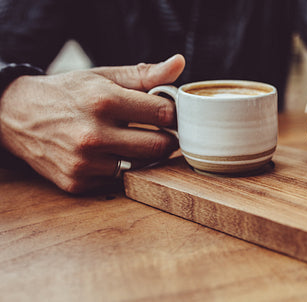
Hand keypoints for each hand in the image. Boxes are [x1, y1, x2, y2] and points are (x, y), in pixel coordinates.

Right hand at [0, 54, 184, 192]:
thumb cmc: (68, 93)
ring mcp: (84, 162)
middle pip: (160, 146)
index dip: (173, 114)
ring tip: (132, 140)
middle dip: (167, 139)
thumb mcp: (103, 77)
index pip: (164, 113)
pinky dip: (120, 168)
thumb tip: (180, 63)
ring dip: (144, 155)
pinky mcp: (76, 182)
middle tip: (160, 131)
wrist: (16, 115)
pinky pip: (118, 180)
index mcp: (104, 100)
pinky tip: (109, 154)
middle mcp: (93, 133)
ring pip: (142, 166)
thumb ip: (144, 75)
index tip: (170, 114)